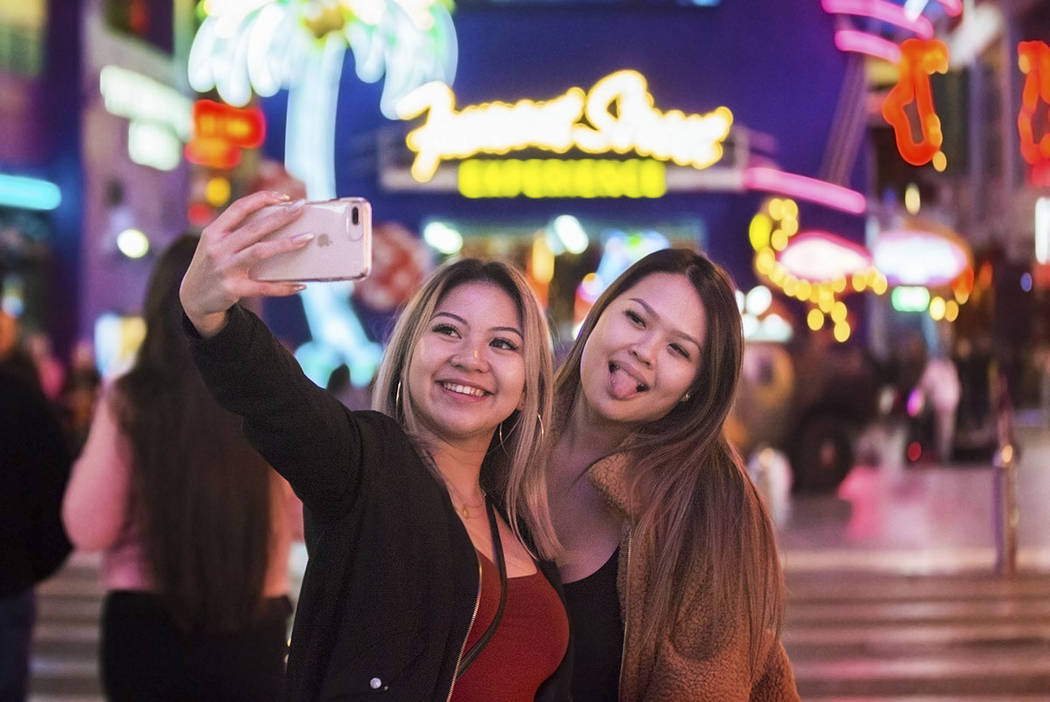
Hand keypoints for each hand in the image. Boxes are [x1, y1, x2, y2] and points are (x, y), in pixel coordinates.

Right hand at [179, 191, 312, 336]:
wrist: (193, 298)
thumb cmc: (213, 265)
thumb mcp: (215, 244)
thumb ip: (236, 232)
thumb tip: (276, 221)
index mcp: (214, 232)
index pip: (239, 208)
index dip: (262, 199)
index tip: (284, 197)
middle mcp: (218, 248)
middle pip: (254, 228)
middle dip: (281, 216)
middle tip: (302, 207)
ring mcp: (225, 269)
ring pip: (260, 252)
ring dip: (286, 244)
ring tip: (307, 238)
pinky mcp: (233, 289)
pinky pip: (264, 287)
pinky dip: (283, 287)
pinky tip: (300, 285)